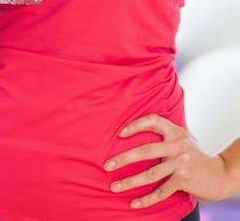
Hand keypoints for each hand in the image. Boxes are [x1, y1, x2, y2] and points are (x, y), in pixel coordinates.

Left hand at [103, 114, 231, 209]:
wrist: (218, 174)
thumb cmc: (194, 154)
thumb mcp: (183, 137)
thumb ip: (166, 132)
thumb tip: (140, 124)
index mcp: (175, 131)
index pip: (152, 120)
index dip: (136, 125)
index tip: (120, 134)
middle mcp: (177, 145)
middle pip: (145, 150)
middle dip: (123, 159)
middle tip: (107, 165)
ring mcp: (180, 163)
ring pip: (150, 174)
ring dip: (129, 182)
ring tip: (114, 186)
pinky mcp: (183, 181)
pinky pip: (161, 192)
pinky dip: (146, 199)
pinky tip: (134, 203)